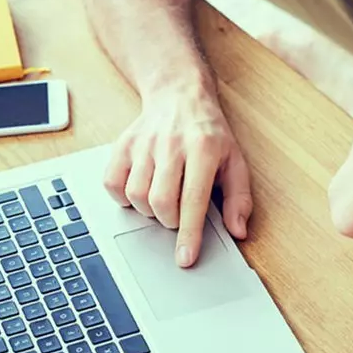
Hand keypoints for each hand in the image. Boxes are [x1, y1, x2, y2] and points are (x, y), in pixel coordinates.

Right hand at [103, 90, 252, 267]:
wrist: (180, 95)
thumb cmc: (209, 133)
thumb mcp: (235, 161)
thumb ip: (239, 197)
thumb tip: (239, 231)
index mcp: (203, 149)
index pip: (194, 200)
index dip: (189, 234)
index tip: (185, 258)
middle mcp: (171, 145)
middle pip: (161, 201)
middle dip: (169, 221)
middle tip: (178, 214)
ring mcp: (144, 144)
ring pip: (136, 195)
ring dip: (148, 210)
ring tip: (162, 199)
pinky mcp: (123, 145)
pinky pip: (113, 183)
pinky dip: (123, 196)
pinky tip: (140, 190)